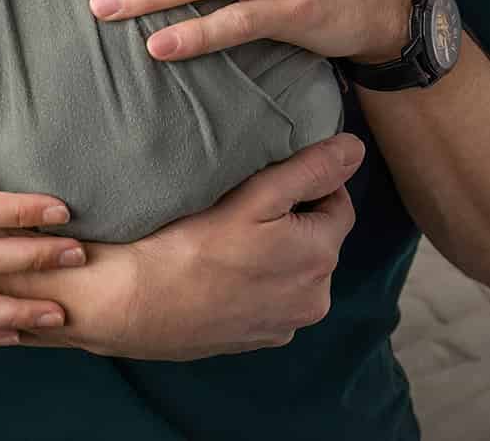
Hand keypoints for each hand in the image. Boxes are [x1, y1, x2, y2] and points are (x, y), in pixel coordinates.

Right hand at [1, 134, 362, 358]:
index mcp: (321, 258)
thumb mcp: (256, 195)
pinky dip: (254, 282)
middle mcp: (314, 300)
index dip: (306, 185)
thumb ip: (311, 170)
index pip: (337, 204)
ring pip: (292, 270)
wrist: (132, 303)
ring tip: (226, 238)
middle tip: (241, 205)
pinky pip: (268, 298)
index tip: (267, 178)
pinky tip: (219, 270)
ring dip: (273, 252)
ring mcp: (283, 325)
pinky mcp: (254, 340)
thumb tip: (356, 149)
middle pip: (315, 239)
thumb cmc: (190, 243)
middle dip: (290, 219)